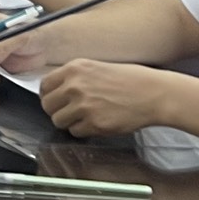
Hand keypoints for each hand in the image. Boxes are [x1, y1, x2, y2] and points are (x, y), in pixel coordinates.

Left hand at [39, 59, 177, 136]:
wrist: (154, 93)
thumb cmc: (130, 80)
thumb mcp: (97, 67)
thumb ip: (74, 77)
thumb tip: (56, 90)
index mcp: (74, 69)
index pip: (44, 86)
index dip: (48, 95)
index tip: (54, 100)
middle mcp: (75, 86)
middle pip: (47, 105)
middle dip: (56, 110)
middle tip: (69, 112)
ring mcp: (84, 106)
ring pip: (58, 121)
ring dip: (69, 122)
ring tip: (84, 118)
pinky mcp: (94, 124)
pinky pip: (76, 132)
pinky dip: (83, 130)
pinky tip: (96, 122)